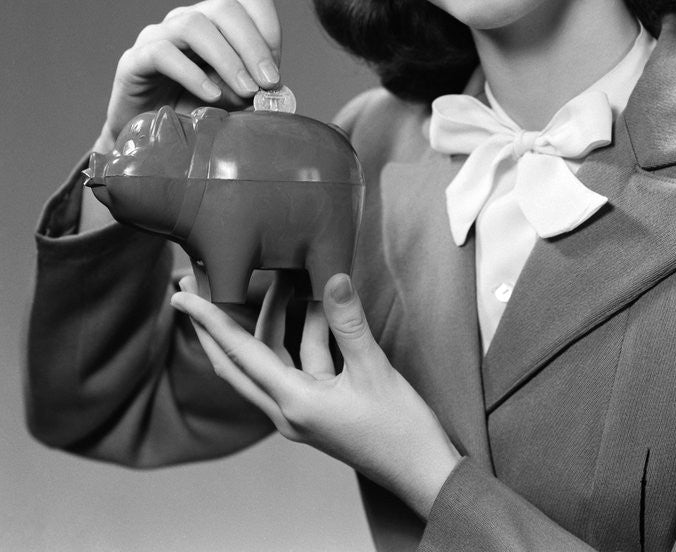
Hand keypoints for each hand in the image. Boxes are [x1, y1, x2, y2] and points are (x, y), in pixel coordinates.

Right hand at [100, 0, 281, 146]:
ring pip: (194, 25)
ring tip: (245, 92)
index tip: (275, 69)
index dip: (268, 28)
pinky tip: (211, 96)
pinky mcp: (134, 60)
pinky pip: (163, 53)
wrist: (150, 139)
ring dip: (227, 59)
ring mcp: (158, 35)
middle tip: (269, 83)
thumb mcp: (236, 97)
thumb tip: (274, 86)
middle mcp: (188, 19)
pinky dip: (192, 75)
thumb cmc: (196, 111)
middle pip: (225, 7)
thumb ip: (255, 86)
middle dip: (253, 47)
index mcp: (217, 21)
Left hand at [171, 274, 461, 519]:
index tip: (182, 294)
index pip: (240, 354)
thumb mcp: (374, 369)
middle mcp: (286, 410)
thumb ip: (349, 322)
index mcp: (293, 403)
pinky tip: (313, 306)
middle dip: (213, 323)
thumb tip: (332, 275)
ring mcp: (299, 411)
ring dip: (273, 319)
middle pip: (235, 360)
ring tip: (283, 279)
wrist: (421, 471)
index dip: (209, 320)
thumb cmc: (399, 428)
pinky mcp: (315, 407)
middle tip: (195, 284)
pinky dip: (299, 334)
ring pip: (268, 358)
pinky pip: (295, 363)